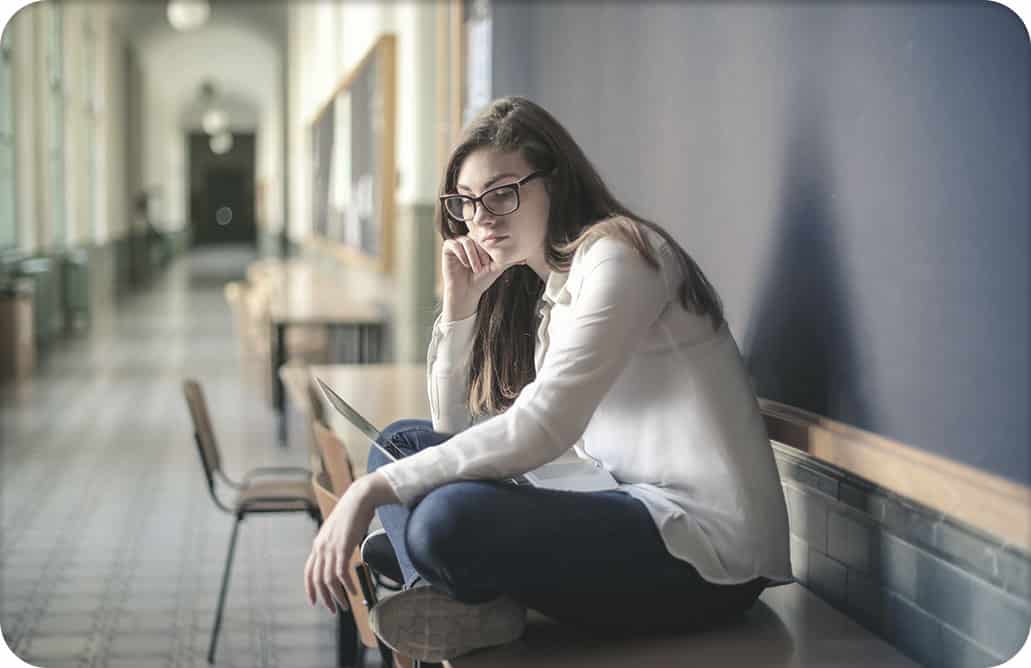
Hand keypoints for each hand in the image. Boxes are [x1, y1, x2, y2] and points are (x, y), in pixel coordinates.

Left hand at [303, 473, 397, 613]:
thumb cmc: (353, 512)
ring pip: (329, 580)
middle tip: (333, 610)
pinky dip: (347, 586)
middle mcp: (321, 547)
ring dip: (336, 596)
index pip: (309, 571)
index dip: (310, 588)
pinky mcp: (343, 547)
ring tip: (344, 605)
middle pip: (318, 580)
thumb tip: (340, 553)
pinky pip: (342, 574)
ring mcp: (331, 547)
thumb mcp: (338, 530)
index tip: (314, 602)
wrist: (359, 498)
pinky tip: (353, 592)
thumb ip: (335, 543)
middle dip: (324, 598)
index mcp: (318, 543)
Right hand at [441, 236, 523, 319]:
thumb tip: (525, 257)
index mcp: (480, 242)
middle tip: (483, 266)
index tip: (489, 262)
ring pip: (467, 241)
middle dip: (482, 253)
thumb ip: (509, 259)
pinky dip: (462, 255)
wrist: (468, 292)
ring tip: (475, 268)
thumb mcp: (498, 267)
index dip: (489, 248)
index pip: (486, 236)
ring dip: (473, 256)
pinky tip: (465, 265)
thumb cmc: (482, 280)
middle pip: (477, 237)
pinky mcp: (448, 248)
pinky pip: (454, 244)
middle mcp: (469, 240)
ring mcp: (458, 243)